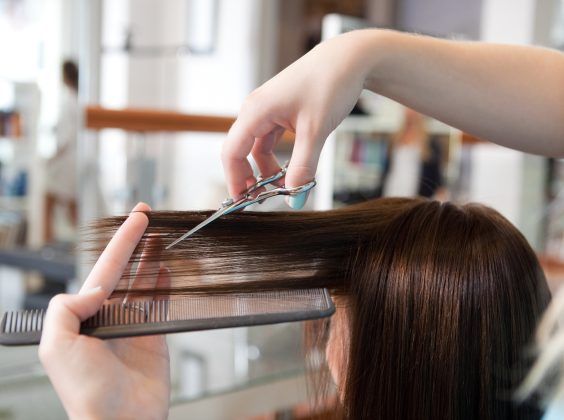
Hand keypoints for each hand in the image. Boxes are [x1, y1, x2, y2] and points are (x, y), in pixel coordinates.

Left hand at [39, 203, 170, 419]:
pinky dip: (164, 284)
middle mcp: (108, 315)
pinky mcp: (155, 335)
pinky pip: (161, 302)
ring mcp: (133, 324)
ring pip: (144, 281)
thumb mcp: (56, 347)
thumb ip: (66, 308)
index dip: (121, 241)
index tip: (137, 218)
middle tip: (147, 216)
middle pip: (124, 269)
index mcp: (84, 315)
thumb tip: (95, 288)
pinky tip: (166, 268)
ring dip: (151, 258)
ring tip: (161, 237)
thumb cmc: (87, 393)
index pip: (104, 269)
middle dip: (135, 242)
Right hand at [222, 31, 371, 207]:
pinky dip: (277, 158)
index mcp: (256, 111)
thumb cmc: (330, 84)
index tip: (242, 203)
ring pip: (258, 148)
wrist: (349, 58)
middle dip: (250, 177)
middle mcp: (256, 109)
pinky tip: (291, 169)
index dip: (234, 179)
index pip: (232, 152)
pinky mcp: (280, 111)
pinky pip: (270, 140)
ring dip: (267, 169)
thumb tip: (294, 199)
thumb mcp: (315, 131)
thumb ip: (303, 167)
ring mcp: (267, 110)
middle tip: (264, 200)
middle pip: (241, 151)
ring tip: (284, 187)